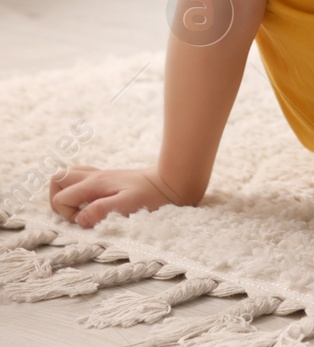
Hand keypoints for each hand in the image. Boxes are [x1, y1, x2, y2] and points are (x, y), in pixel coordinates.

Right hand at [48, 165, 184, 227]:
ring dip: (67, 192)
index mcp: (95, 184)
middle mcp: (94, 177)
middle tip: (76, 214)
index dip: (67, 214)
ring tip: (81, 208)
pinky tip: (94, 201)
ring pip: (69, 175)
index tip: (86, 221)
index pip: (61, 198)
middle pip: (57, 178)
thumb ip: (101, 210)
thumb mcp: (127, 206)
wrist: (172, 182)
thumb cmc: (151, 196)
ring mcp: (101, 175)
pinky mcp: (109, 178)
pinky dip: (79, 188)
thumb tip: (79, 219)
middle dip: (58, 199)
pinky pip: (83, 177)